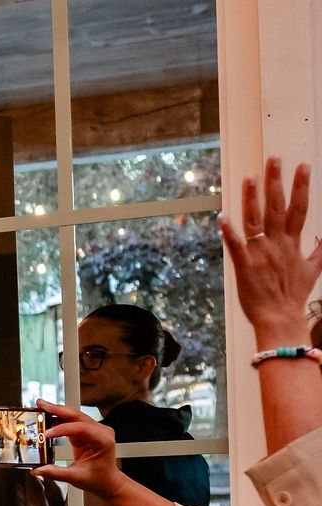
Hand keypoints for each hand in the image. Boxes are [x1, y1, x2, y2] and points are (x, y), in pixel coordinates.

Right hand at [29, 399, 122, 496]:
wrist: (107, 482)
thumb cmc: (98, 479)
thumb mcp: (75, 477)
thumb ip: (55, 472)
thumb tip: (38, 470)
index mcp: (103, 441)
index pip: (81, 428)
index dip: (62, 429)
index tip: (46, 433)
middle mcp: (101, 432)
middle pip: (77, 415)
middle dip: (57, 409)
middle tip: (41, 405)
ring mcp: (94, 430)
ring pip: (74, 416)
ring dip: (57, 411)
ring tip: (41, 408)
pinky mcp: (86, 432)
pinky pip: (71, 422)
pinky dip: (58, 420)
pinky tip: (47, 418)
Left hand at [221, 159, 321, 346]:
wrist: (280, 318)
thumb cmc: (294, 296)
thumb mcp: (313, 271)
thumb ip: (317, 252)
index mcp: (293, 243)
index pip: (300, 208)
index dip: (301, 186)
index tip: (303, 165)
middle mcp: (277, 244)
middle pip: (278, 206)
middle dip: (276, 181)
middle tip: (274, 159)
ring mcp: (260, 253)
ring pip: (256, 220)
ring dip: (252, 198)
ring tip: (250, 177)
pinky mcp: (244, 266)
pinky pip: (235, 245)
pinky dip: (228, 231)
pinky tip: (221, 216)